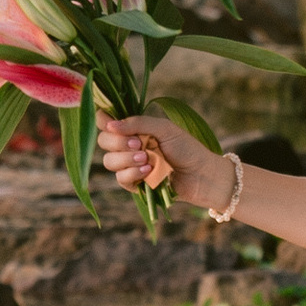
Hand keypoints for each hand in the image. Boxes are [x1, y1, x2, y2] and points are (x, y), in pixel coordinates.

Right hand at [95, 111, 230, 212]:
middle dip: (118, 142)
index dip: (104, 121)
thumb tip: (110, 124)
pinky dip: (132, 174)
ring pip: (109, 161)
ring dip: (126, 159)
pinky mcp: (135, 184)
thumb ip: (138, 123)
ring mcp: (130, 165)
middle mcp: (129, 145)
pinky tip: (148, 171)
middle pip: (104, 141)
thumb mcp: (164, 129)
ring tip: (146, 159)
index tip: (111, 124)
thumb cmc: (187, 148)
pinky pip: (121, 179)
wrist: (202, 175)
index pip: (107, 122)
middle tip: (138, 144)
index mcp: (135, 129)